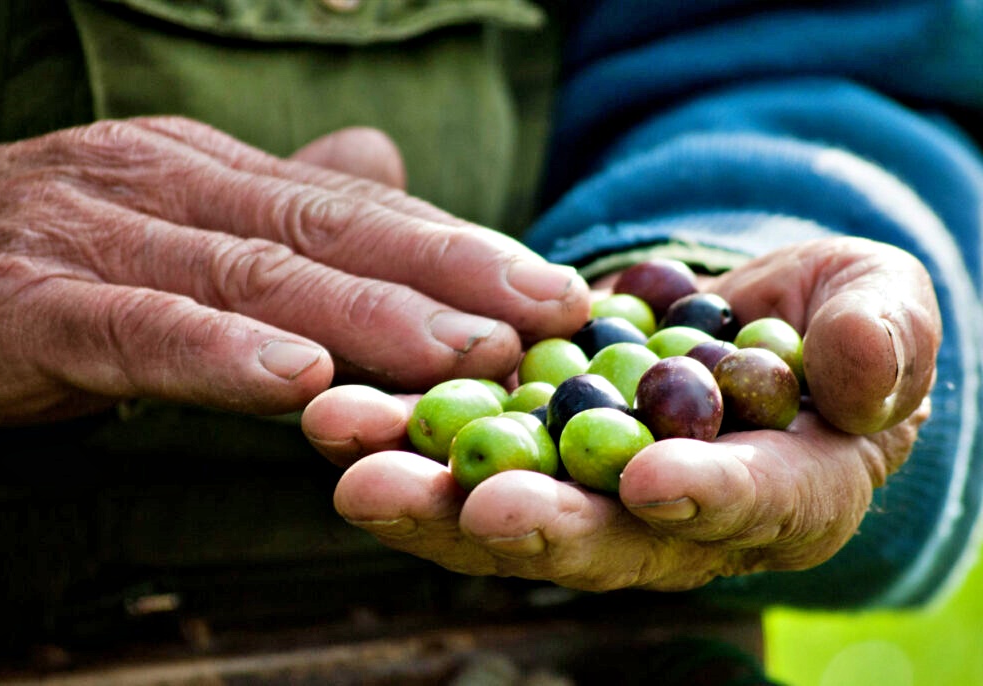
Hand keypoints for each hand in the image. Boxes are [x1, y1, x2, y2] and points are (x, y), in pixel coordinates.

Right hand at [0, 118, 589, 436]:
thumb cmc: (43, 255)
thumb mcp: (171, 217)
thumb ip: (275, 203)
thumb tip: (377, 162)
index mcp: (207, 169)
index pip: (357, 207)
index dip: (463, 244)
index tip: (556, 285)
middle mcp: (163, 184)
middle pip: (330, 232)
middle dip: (451, 274)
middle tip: (550, 313)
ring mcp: (96, 238)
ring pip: (256, 278)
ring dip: (370, 318)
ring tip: (467, 353)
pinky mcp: (28, 308)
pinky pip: (138, 331)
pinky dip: (219, 355)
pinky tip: (297, 380)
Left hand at [303, 237, 939, 590]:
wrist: (746, 315)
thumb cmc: (835, 319)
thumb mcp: (879, 307)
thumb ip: (882, 340)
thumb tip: (857, 375)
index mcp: (781, 494)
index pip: (749, 506)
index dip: (708, 498)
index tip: (652, 481)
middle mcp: (671, 517)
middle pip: (601, 537)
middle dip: (530, 524)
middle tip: (469, 506)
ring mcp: (586, 486)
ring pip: (507, 505)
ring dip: (428, 492)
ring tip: (353, 463)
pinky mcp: (524, 443)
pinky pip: (459, 447)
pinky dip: (401, 436)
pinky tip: (339, 415)